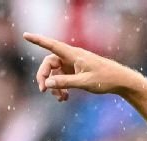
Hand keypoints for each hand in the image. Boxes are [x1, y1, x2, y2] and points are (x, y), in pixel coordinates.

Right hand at [22, 33, 138, 101]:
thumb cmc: (105, 79)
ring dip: (55, 86)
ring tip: (60, 99)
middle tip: (43, 90)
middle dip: (44, 77)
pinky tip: (64, 99)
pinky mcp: (77, 72)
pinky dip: (62, 88)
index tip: (25, 35)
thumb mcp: (84, 82)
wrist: (121, 81)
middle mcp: (71, 57)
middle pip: (49, 64)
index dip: (37, 40)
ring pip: (56, 73)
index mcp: (73, 55)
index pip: (51, 45)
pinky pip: (63, 78)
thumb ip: (65, 83)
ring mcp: (73, 65)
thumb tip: (47, 83)